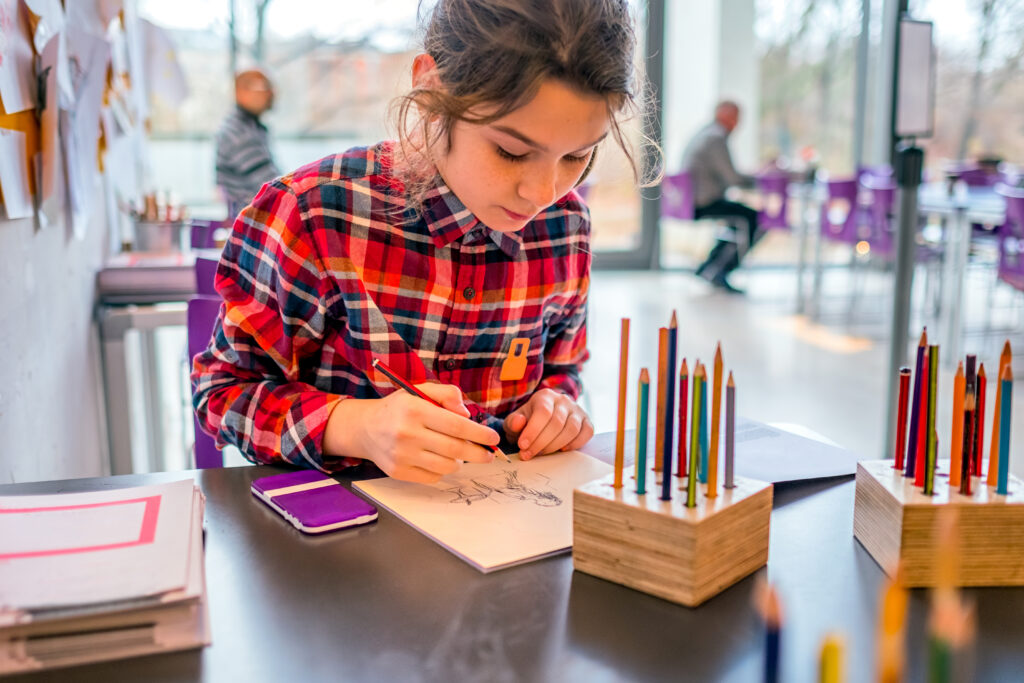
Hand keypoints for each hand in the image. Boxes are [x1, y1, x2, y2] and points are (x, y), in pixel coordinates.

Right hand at [324, 383, 499, 483]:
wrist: (365, 428)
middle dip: (478, 453)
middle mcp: (407, 433)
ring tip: (457, 453)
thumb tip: (467, 415)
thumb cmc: (400, 408)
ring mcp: (401, 456)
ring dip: (459, 461)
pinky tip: (437, 459)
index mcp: (415, 410)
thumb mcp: (420, 390)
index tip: (493, 439)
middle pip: (455, 449)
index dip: (480, 434)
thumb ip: (448, 394)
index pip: (457, 426)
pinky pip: (433, 477)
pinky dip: (442, 470)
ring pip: (447, 466)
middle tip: (489, 454)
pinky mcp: (398, 472)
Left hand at [502, 389, 593, 459]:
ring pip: (572, 429)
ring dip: (555, 446)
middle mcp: (563, 400)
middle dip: (541, 443)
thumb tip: (518, 422)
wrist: (544, 420)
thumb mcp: (515, 421)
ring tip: (541, 454)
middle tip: (528, 454)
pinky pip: (587, 433)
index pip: (543, 412)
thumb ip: (513, 422)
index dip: (533, 431)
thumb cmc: (528, 421)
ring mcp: (577, 410)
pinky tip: (561, 450)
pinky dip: (575, 444)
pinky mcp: (587, 421)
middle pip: (557, 423)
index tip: (522, 446)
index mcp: (545, 396)